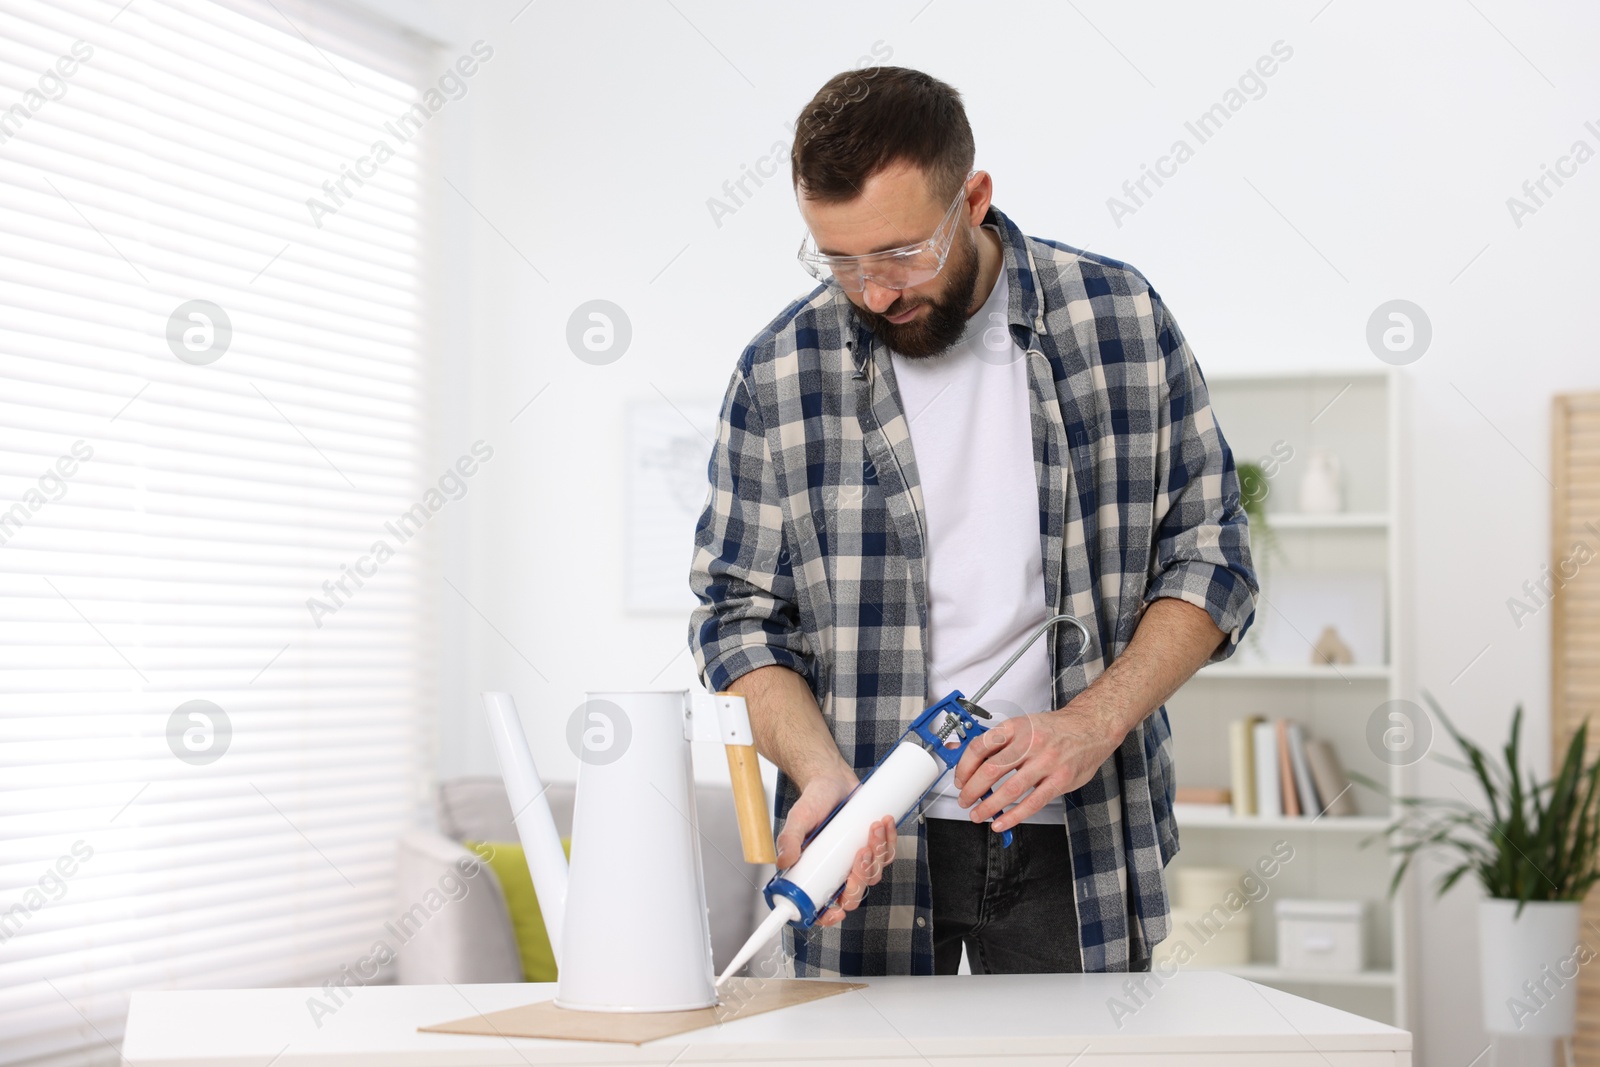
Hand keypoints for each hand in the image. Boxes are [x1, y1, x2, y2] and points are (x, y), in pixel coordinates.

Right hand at [775, 772, 896, 926]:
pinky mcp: (872, 846)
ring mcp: (856, 860)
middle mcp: (836, 870)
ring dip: (877, 853)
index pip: (821, 904)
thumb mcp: (799, 818)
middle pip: (853, 894)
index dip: (829, 915)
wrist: (831, 779)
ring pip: (874, 874)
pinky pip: (886, 854)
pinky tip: (883, 823)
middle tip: (860, 854)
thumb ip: (790, 839)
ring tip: (872, 828)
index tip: (836, 911)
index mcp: (816, 870)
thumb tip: (784, 861)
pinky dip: (888, 840)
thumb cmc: (814, 800)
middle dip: (860, 878)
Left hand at [952, 694, 1127, 831]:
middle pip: (991, 770)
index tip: (959, 779)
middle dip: (972, 790)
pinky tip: (1002, 822)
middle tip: (965, 800)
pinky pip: (1032, 802)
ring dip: (989, 806)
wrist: (1091, 727)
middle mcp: (1030, 743)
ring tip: (978, 814)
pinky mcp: (1060, 780)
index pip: (980, 747)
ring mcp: (1046, 762)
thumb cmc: (1054, 729)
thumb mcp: (1022, 726)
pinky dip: (1013, 816)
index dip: (964, 767)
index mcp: (1016, 727)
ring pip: (1010, 789)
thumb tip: (965, 755)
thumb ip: (996, 742)